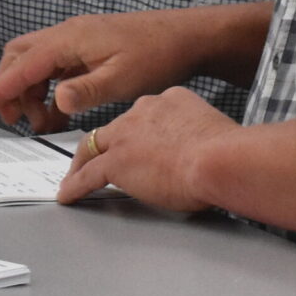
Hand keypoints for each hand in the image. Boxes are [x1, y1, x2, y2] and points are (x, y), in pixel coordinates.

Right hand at [0, 11, 209, 132]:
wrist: (187, 36)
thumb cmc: (158, 54)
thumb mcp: (122, 79)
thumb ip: (86, 90)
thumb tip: (56, 100)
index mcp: (70, 39)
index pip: (23, 66)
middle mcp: (68, 34)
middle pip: (19, 57)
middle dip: (10, 88)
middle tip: (18, 120)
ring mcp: (77, 39)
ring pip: (35, 62)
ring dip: (31, 91)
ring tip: (43, 122)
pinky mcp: (87, 47)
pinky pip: (55, 67)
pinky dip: (49, 88)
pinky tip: (60, 111)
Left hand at [55, 89, 235, 210]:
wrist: (219, 158)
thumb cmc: (227, 151)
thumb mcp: (212, 130)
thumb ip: (198, 136)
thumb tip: (201, 153)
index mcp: (170, 101)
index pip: (145, 115)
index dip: (136, 131)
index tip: (135, 142)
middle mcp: (144, 111)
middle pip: (114, 128)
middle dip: (104, 144)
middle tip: (95, 158)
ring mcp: (127, 135)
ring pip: (94, 147)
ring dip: (82, 164)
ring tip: (74, 176)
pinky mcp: (117, 162)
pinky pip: (88, 175)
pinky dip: (75, 186)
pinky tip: (68, 195)